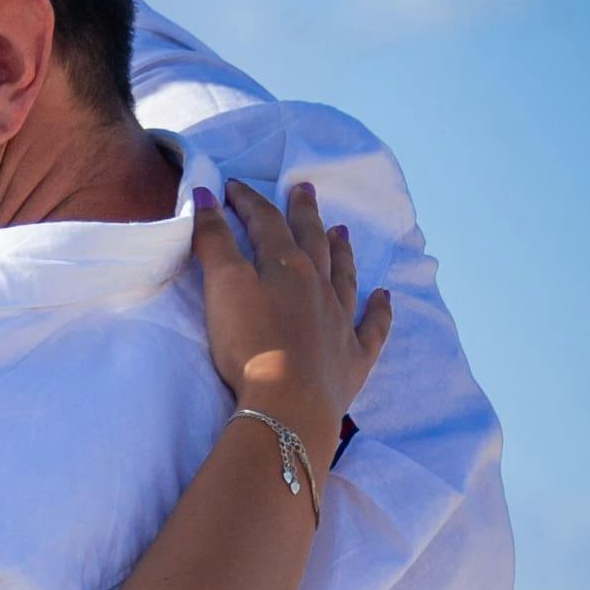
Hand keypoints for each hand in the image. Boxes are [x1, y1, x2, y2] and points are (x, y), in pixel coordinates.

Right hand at [192, 177, 388, 472]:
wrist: (289, 402)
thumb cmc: (250, 343)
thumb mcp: (223, 285)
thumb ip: (213, 239)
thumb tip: (206, 194)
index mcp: (285, 265)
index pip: (265, 222)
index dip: (248, 201)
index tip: (234, 187)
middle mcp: (319, 285)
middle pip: (312, 239)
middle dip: (304, 213)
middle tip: (305, 189)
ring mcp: (341, 320)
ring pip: (344, 276)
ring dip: (341, 251)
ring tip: (342, 231)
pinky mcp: (354, 357)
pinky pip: (372, 327)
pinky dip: (379, 310)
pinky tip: (383, 297)